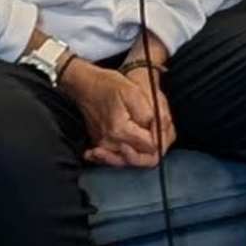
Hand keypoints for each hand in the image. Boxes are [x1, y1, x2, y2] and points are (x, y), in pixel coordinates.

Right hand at [64, 41, 174, 163]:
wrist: (84, 85)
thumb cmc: (108, 85)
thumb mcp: (134, 92)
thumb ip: (149, 114)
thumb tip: (160, 133)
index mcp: (120, 131)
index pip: (152, 147)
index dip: (161, 136)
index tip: (161, 123)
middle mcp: (110, 144)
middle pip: (144, 158)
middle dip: (156, 146)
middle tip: (158, 128)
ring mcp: (104, 146)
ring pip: (133, 160)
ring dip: (144, 150)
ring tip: (149, 131)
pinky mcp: (101, 146)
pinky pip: (120, 158)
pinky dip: (130, 154)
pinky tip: (135, 144)